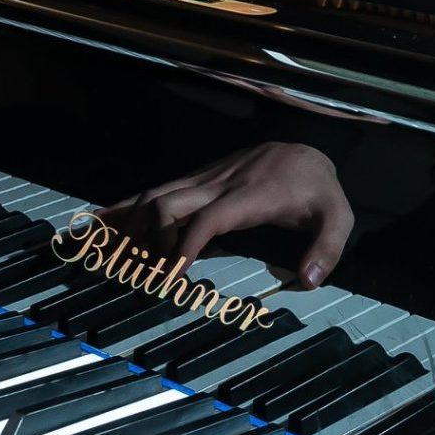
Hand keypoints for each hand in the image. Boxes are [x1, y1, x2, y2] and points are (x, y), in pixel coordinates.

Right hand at [102, 143, 352, 285]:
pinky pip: (158, 190)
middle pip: (168, 204)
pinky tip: (97, 221)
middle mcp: (219, 185)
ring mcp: (205, 180)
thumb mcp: (337, 218)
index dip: (185, 247)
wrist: (307, 152)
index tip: (170, 279)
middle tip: (142, 276)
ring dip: (127, 222)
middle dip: (148, 240)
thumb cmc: (319, 192)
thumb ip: (327, 249)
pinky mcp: (198, 180)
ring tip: (97, 250)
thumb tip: (308, 282)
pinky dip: (125, 206)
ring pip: (155, 194)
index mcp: (250, 197)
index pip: (208, 220)